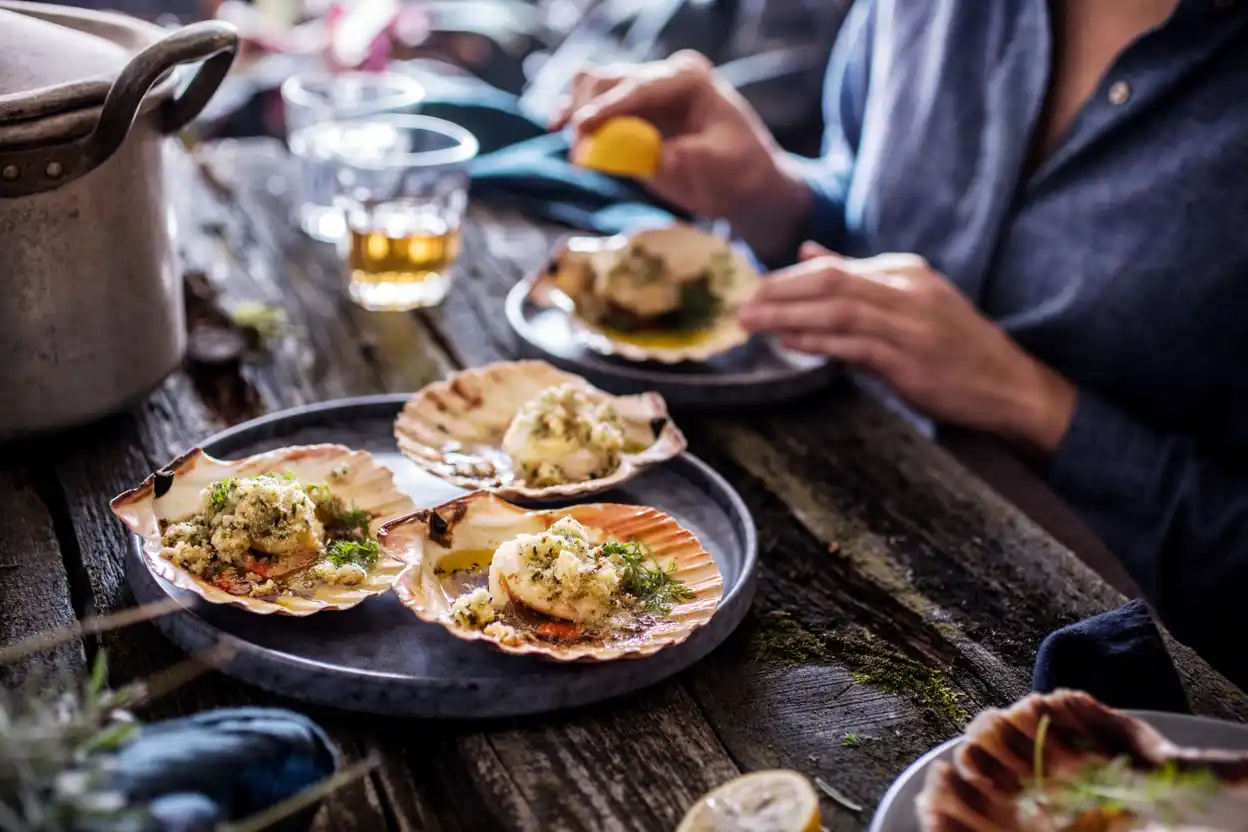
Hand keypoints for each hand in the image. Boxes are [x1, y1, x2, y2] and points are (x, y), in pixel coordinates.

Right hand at [548, 51, 809, 259]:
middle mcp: (660, 78)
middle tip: (579, 148)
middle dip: (588, 108)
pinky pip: (590, 107)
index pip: (643, 87)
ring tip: (576, 150)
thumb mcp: (723, 166)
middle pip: (608, 79)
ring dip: (575, 111)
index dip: (611, 106)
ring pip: (592, 86)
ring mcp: (640, 96)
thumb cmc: (740, 170)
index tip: (584, 126)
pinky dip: (573, 117)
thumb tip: (653, 158)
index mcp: (689, 79)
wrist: (743, 183)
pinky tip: (557, 129)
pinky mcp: (626, 118)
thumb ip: (688, 159)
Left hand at [738, 244, 1077, 453]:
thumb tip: (807, 254)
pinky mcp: (910, 359)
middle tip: (741, 302)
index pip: (835, 267)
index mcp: (905, 271)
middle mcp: (907, 290)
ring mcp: (910, 324)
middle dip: (780, 291)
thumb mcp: (910, 300)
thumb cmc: (952, 345)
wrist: (1007, 385)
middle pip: (830, 281)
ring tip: (752, 320)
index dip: (788, 278)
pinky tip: (789, 341)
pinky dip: (818, 340)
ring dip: (788, 314)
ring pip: (837, 309)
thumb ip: (858, 277)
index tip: (754, 288)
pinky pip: (854, 344)